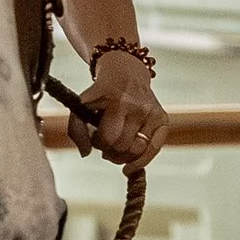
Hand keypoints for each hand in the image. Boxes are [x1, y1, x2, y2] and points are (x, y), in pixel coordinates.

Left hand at [75, 48, 168, 166]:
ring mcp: (152, 113)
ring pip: (137, 150)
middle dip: (110, 151)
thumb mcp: (83, 104)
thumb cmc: (102, 92)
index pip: (107, 139)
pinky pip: (155, 148)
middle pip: (122, 147)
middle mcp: (137, 107)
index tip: (96, 138)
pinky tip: (131, 167)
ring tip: (117, 151)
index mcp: (116, 102)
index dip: (98, 144)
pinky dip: (142, 161)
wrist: (126, 72)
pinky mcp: (162, 118)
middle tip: (106, 146)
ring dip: (123, 157)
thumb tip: (85, 154)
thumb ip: (76, 129)